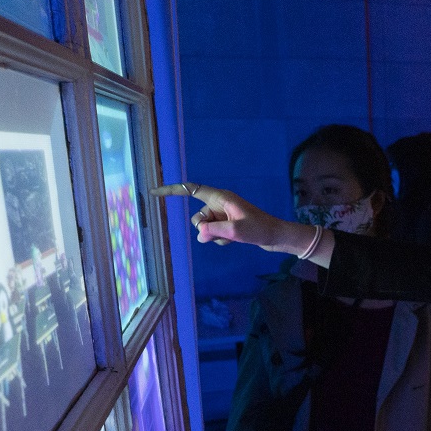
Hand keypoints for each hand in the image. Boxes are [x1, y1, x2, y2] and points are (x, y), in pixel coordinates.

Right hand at [152, 182, 297, 251]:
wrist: (276, 236)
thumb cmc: (259, 229)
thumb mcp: (235, 231)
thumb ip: (214, 231)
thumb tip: (199, 232)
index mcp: (220, 197)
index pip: (191, 190)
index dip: (172, 191)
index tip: (154, 192)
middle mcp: (219, 204)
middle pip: (197, 218)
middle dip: (204, 229)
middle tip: (224, 233)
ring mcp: (223, 215)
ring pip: (204, 229)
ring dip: (214, 237)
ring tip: (233, 237)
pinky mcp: (227, 225)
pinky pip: (214, 235)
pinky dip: (222, 240)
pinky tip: (236, 241)